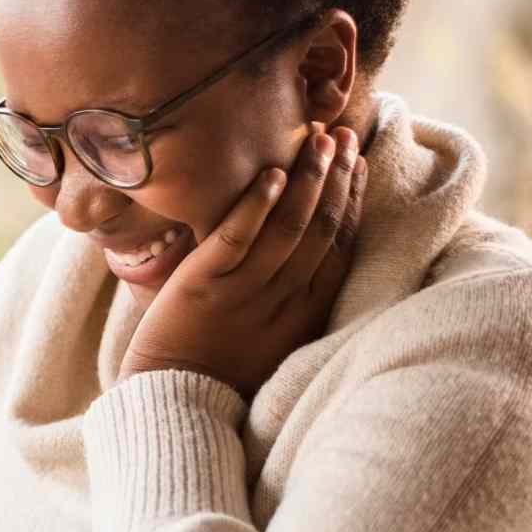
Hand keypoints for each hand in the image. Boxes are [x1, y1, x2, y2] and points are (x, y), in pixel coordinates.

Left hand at [120, 122, 367, 399]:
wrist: (172, 397)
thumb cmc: (219, 365)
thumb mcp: (276, 333)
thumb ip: (293, 292)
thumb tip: (306, 244)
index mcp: (307, 310)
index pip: (340, 244)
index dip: (352, 199)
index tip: (359, 160)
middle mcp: (284, 299)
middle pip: (321, 229)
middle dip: (337, 178)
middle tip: (346, 134)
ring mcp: (245, 292)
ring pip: (287, 228)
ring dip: (307, 180)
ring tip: (318, 139)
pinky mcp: (205, 287)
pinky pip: (236, 239)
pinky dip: (256, 205)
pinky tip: (270, 175)